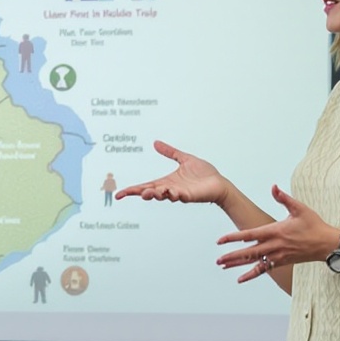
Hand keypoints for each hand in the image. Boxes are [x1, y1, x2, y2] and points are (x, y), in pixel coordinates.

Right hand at [114, 141, 229, 207]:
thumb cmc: (204, 174)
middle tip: (133, 193)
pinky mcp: (189, 196)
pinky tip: (171, 193)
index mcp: (167, 182)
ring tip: (149, 193)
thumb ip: (170, 152)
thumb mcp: (184, 159)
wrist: (219, 183)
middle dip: (141, 193)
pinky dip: (174, 195)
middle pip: (151, 193)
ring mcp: (179, 194)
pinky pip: (179, 197)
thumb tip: (156, 143)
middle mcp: (170, 189)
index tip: (120, 194)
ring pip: (163, 196)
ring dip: (156, 194)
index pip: (146, 186)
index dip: (133, 191)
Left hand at [216, 186, 335, 283]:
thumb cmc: (314, 225)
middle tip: (217, 259)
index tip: (220, 240)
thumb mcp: (300, 208)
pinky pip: (264, 270)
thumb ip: (284, 198)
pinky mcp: (281, 262)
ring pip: (254, 261)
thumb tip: (273, 186)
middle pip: (249, 252)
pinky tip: (240, 279)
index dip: (234, 237)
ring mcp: (278, 255)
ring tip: (222, 266)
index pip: (250, 234)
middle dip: (232, 255)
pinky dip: (251, 274)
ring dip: (237, 264)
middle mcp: (275, 245)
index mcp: (276, 231)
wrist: (327, 244)